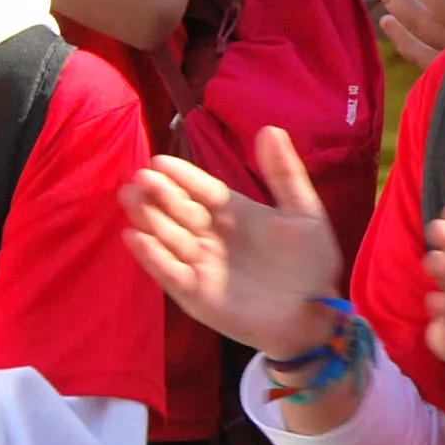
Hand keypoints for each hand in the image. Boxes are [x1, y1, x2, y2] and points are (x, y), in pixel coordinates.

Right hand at [119, 125, 344, 356]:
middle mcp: (211, 235)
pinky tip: (135, 236)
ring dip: (148, 218)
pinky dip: (151, 256)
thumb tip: (270, 128)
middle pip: (178, 210)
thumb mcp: (303, 213)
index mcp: (234, 212)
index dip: (182, 176)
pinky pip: (169, 272)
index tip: (160, 161)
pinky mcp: (194, 293)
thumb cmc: (310, 263)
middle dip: (158, 193)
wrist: (315, 315)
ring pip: (168, 236)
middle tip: (139, 177)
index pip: (201, 189)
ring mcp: (200, 264)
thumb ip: (285, 174)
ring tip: (130, 197)